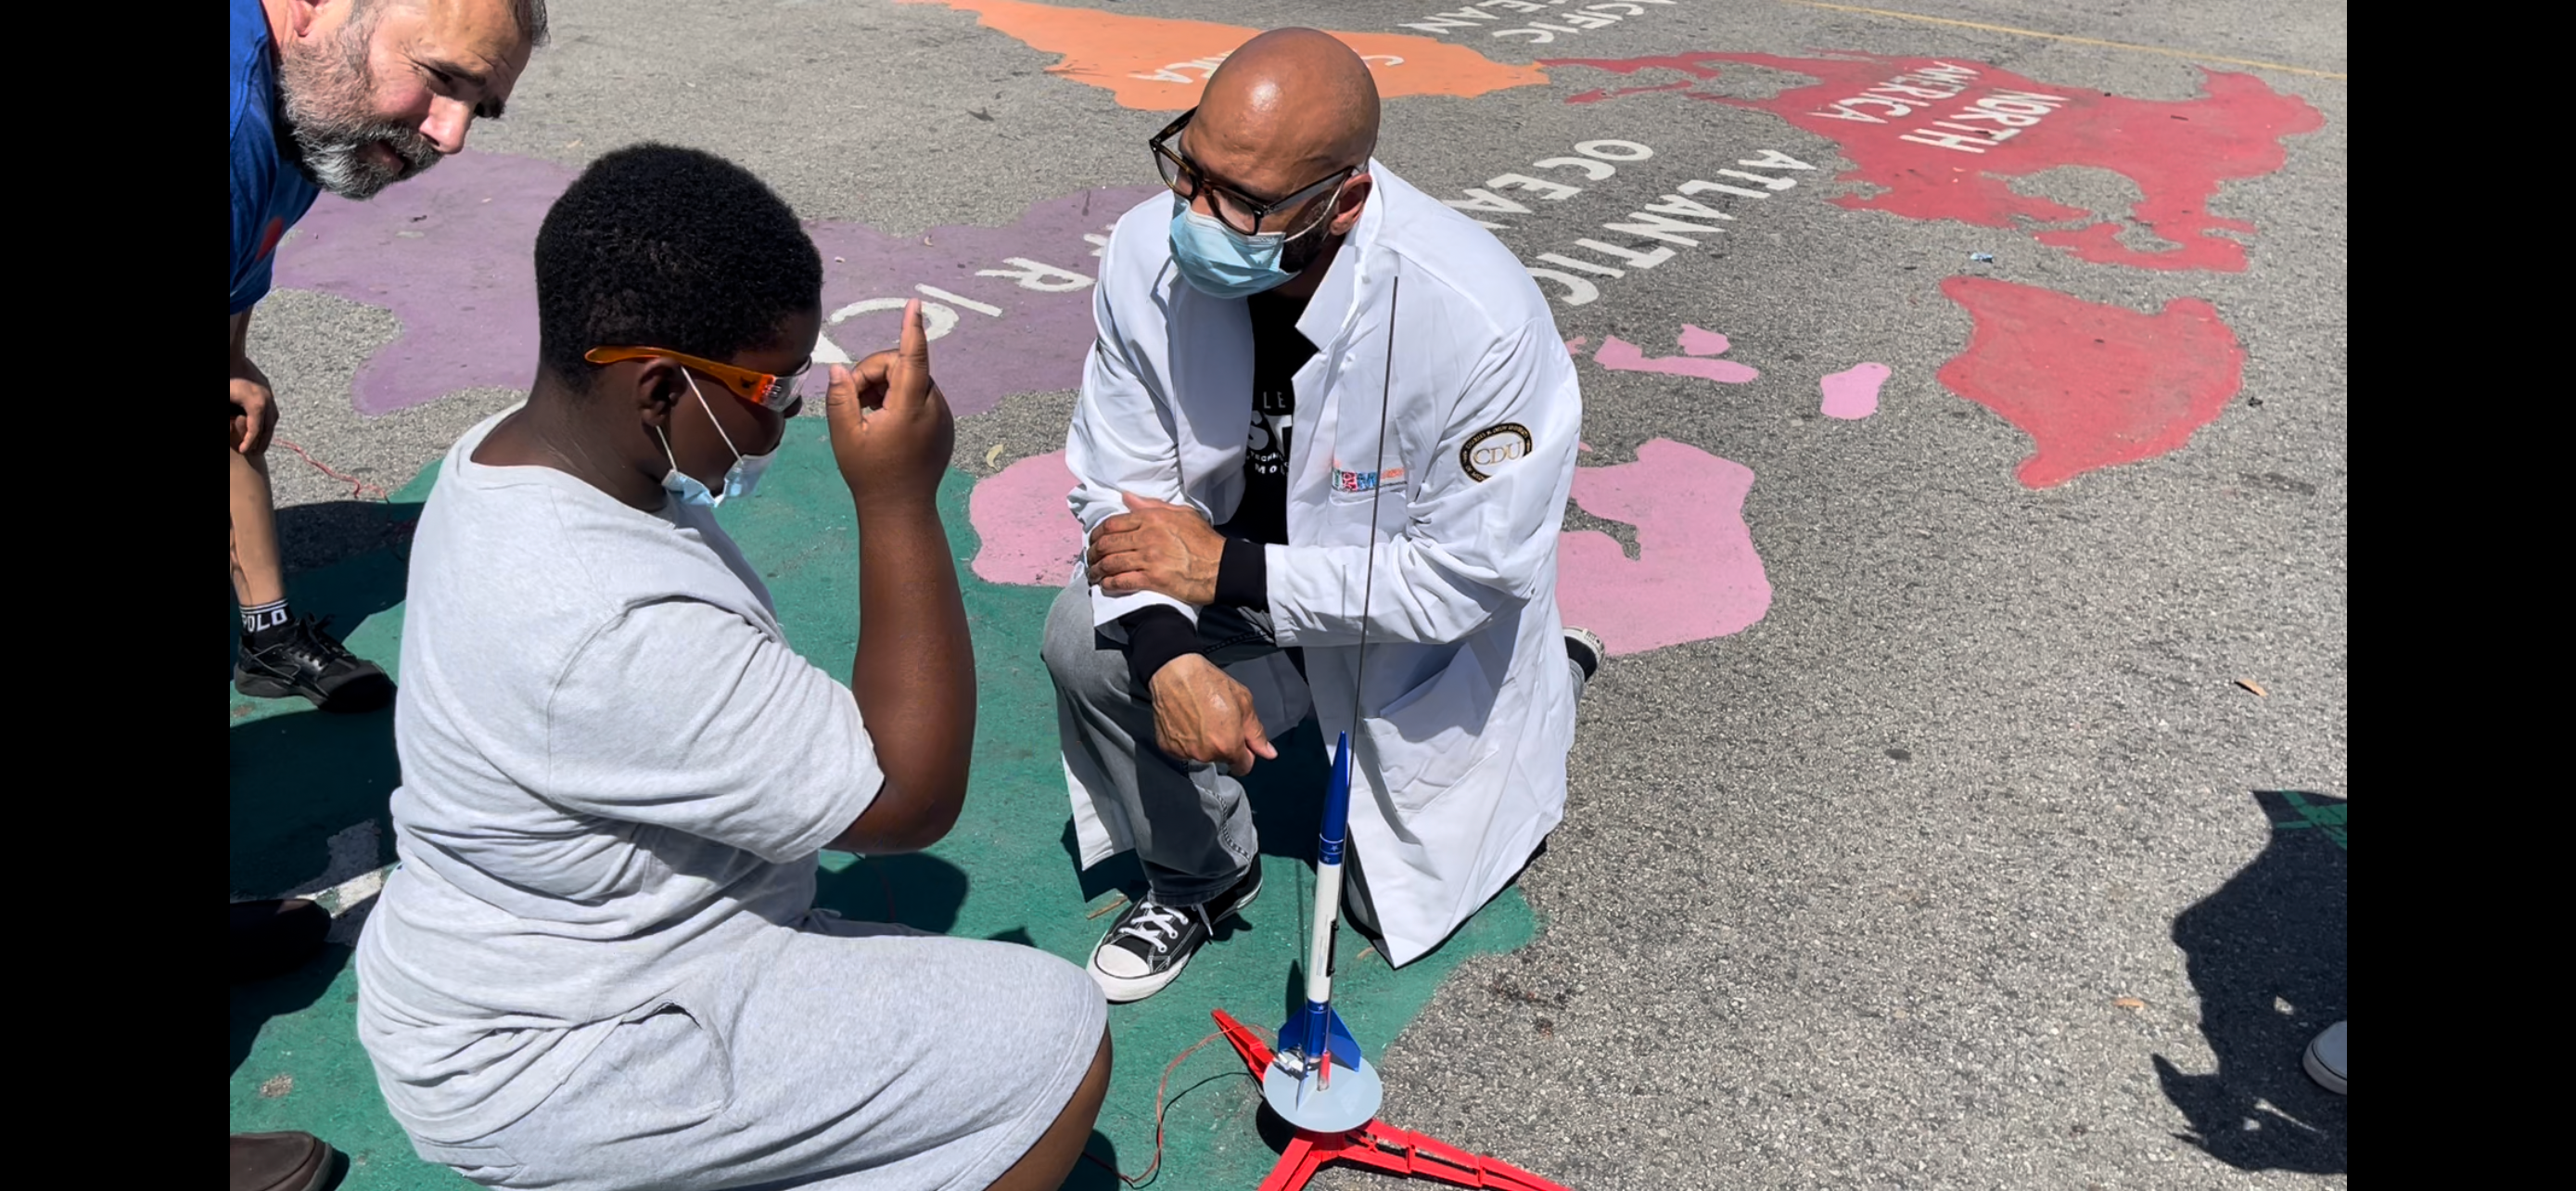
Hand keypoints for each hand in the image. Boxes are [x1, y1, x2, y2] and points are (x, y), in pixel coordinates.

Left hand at [230, 356, 277, 455]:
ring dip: (267, 432)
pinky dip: (267, 421)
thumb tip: (226, 426)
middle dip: (262, 442)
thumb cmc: (226, 376)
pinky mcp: (265, 387)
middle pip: (268, 427)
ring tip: (259, 443)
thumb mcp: (224, 398)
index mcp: (255, 403)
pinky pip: (270, 409)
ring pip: (273, 418)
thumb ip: (225, 415)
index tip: (241, 451)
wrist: (230, 351)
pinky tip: (259, 426)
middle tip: (254, 453)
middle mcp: (266, 398)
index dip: (248, 442)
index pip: (255, 429)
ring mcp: (268, 392)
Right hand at [826, 299, 954, 507]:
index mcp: (910, 408)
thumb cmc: (870, 474)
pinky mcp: (944, 426)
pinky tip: (883, 423)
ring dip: (886, 386)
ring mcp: (942, 418)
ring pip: (912, 381)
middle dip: (875, 373)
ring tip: (867, 414)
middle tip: (854, 399)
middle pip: (904, 367)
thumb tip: (839, 369)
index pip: (912, 357)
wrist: (901, 510)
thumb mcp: (845, 436)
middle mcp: (933, 408)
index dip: (911, 328)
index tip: (915, 303)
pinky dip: (900, 399)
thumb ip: (842, 397)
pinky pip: (921, 397)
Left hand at [1088, 493, 1223, 603]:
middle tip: (1090, 561)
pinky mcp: (1153, 579)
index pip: (1113, 523)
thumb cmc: (1205, 540)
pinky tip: (1105, 586)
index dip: (1098, 534)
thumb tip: (1127, 497)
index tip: (1094, 541)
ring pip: (1111, 563)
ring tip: (1094, 576)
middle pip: (1108, 544)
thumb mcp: (1182, 513)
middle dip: (1093, 554)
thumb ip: (1152, 505)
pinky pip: (1122, 581)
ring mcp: (1149, 558)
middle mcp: (1147, 536)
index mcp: (1152, 518)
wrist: (1223, 566)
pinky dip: (1109, 584)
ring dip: (1097, 571)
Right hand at [1149, 654, 1276, 775]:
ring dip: (1204, 743)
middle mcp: (1206, 754)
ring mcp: (1184, 752)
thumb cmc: (1209, 683)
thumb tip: (1269, 753)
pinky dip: (1186, 740)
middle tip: (1219, 720)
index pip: (1243, 766)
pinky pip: (1183, 750)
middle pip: (1222, 759)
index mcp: (1228, 746)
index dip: (1246, 754)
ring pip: (1202, 755)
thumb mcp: (1244, 703)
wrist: (1175, 674)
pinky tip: (1187, 722)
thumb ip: (1257, 733)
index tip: (1242, 743)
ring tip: (1201, 718)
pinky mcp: (1168, 747)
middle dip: (1224, 745)